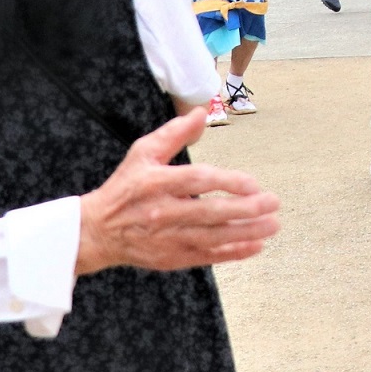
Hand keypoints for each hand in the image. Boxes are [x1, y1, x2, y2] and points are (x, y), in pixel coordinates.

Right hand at [76, 111, 281, 274]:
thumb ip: (173, 133)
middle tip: (273, 202)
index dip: (227, 182)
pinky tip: (255, 246)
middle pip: (209, 212)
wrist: (97, 231)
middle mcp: (162, 212)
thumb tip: (201, 112)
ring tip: (273, 225)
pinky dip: (232, 254)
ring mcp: (167, 238)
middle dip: (245, 209)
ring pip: (213, 238)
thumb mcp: (143, 153)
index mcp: (156, 183)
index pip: (196, 181)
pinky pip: (207, 257)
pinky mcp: (171, 258)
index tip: (253, 183)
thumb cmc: (125, 187)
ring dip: (246, 232)